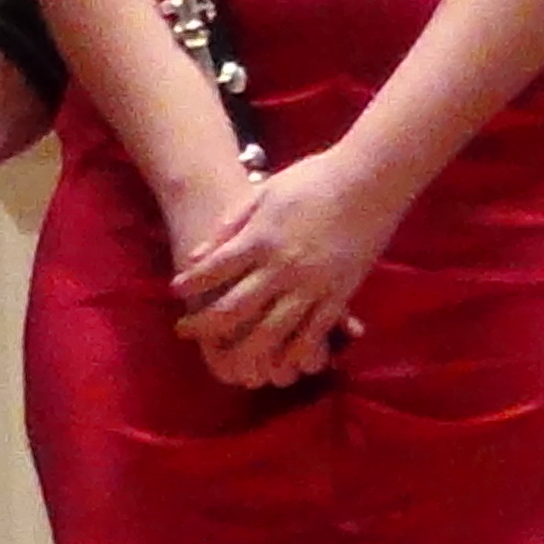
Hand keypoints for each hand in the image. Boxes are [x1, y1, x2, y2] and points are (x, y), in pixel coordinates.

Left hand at [167, 149, 398, 389]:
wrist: (368, 180)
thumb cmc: (314, 179)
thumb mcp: (265, 192)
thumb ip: (232, 225)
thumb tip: (197, 255)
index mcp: (261, 238)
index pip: (215, 270)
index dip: (192, 284)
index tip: (175, 292)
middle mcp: (281, 267)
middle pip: (234, 308)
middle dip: (204, 323)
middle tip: (184, 331)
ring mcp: (311, 285)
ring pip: (271, 331)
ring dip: (244, 351)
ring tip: (226, 362)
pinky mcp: (338, 295)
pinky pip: (314, 333)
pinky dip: (295, 353)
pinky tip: (281, 365)